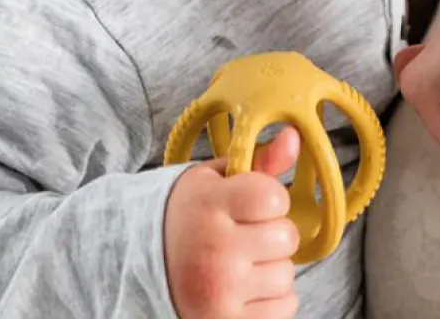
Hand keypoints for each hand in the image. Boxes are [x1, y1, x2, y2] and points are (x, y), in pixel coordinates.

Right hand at [165, 126, 300, 318]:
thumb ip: (260, 161)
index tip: (253, 201)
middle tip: (247, 232)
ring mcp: (222, 291)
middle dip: (274, 232)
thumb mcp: (214, 179)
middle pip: (287, 237)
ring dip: (273, 266)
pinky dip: (273, 298)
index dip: (271, 196)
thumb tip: (296, 137)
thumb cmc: (189, 213)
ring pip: (287, 275)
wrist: (143, 262)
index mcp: (209, 205)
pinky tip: (247, 285)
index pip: (273, 196)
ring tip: (244, 259)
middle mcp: (216, 249)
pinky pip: (285, 308)